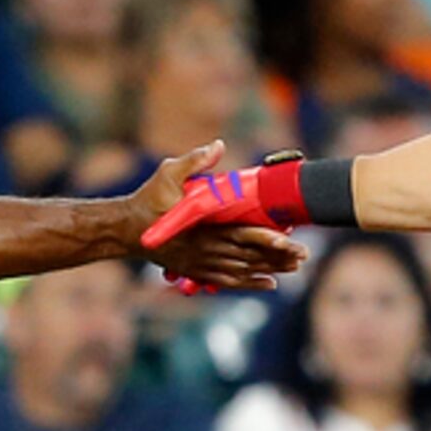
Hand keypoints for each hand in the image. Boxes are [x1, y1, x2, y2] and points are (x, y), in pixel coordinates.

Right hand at [133, 144, 305, 290]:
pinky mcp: (196, 272)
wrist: (126, 230)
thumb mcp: (168, 173)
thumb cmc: (148, 199)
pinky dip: (250, 284)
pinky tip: (270, 284)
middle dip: (278, 257)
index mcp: (204, 227)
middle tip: (304, 256)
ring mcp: (201, 264)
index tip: (290, 239)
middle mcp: (206, 250)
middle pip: (249, 257)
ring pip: (242, 271)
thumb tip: (218, 145)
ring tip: (295, 268)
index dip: (268, 239)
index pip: (243, 234)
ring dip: (270, 270)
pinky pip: (228, 281)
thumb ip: (195, 161)